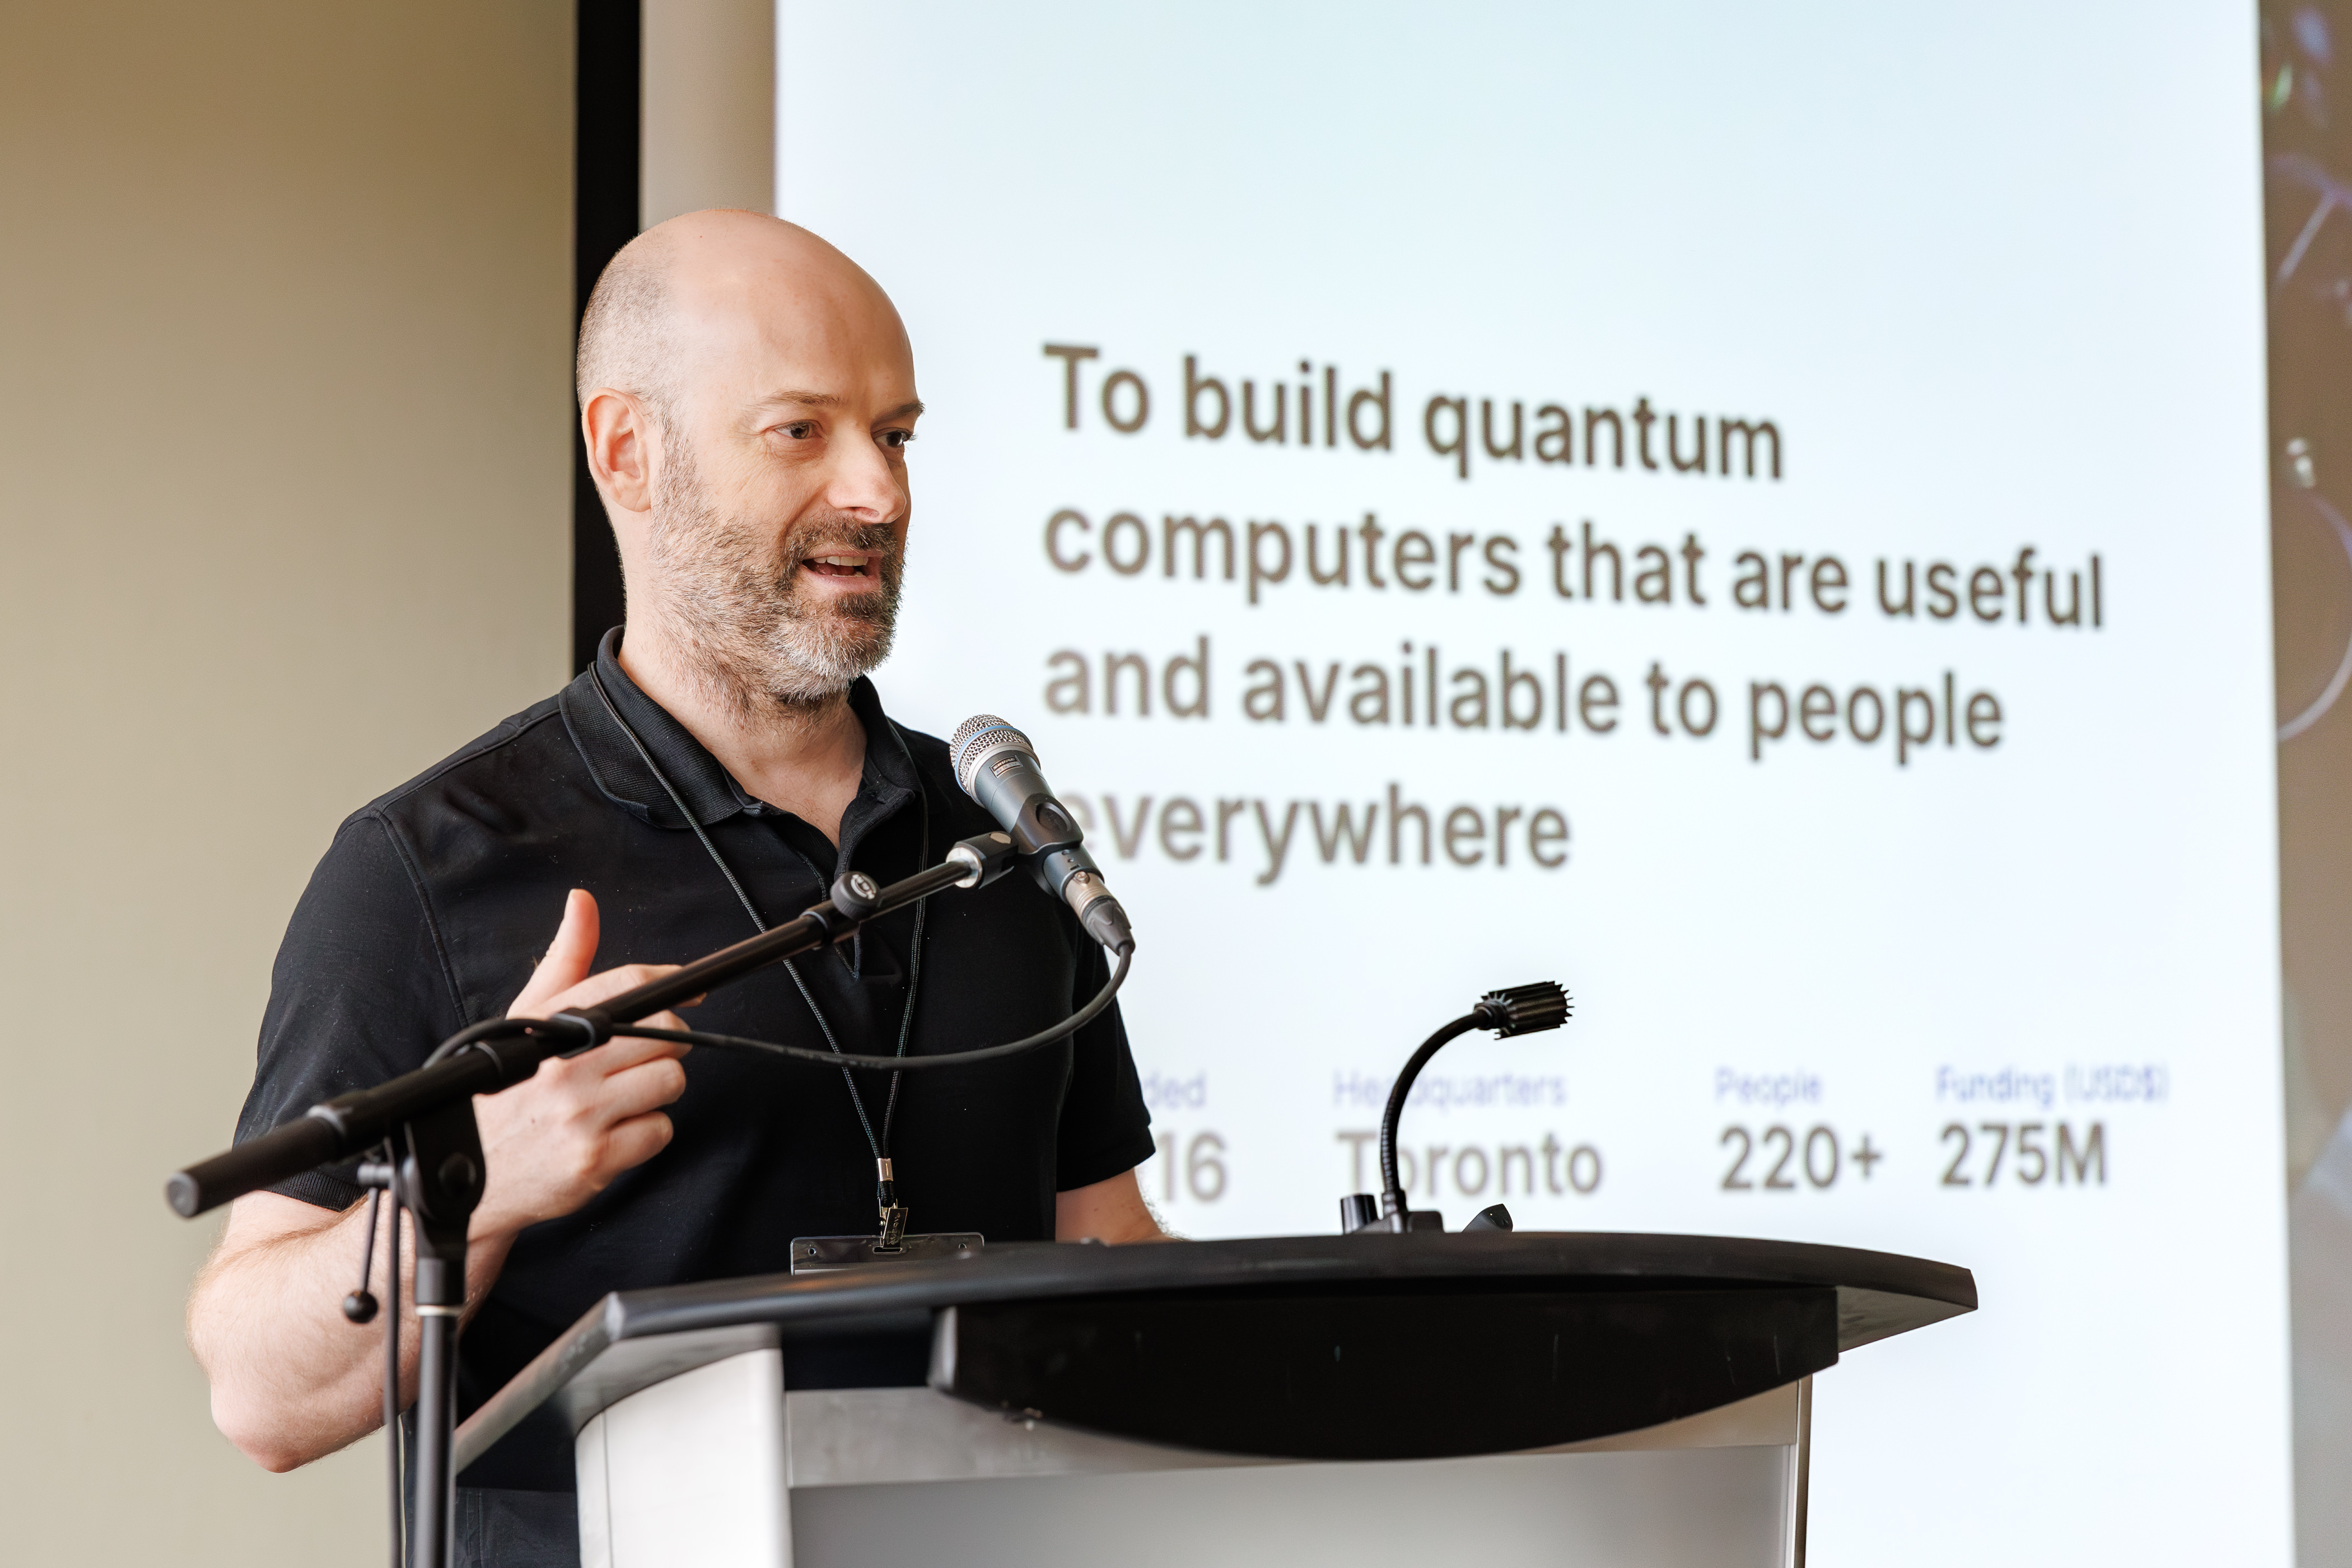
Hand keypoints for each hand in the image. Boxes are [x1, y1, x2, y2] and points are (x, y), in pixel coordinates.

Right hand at [470, 889, 693, 1237]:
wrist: (466, 1176)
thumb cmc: (503, 1092)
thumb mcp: (523, 1019)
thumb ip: (565, 960)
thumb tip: (582, 901)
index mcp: (548, 1027)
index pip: (629, 985)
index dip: (671, 982)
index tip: (690, 989)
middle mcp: (565, 1067)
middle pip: (666, 1033)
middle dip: (665, 1044)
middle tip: (640, 1059)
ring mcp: (581, 1115)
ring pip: (670, 1080)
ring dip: (657, 1090)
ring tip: (622, 1098)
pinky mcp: (594, 1159)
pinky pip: (660, 1131)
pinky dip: (646, 1133)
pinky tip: (614, 1133)